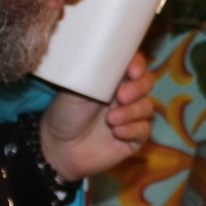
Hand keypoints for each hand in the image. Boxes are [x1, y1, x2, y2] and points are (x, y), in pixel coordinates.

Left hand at [40, 52, 155, 180]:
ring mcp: (131, 116)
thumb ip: (97, 73)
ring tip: (111, 120)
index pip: (135, 64)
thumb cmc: (65, 113)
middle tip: (121, 97)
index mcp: (113, 78)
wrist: (58, 147)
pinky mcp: (134, 138)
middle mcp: (125, 94)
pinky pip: (144, 130)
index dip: (138, 65)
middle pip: (147, 83)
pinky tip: (117, 133)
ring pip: (146, 107)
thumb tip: (114, 58)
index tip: (133, 71)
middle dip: (137, 89)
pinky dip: (133, 130)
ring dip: (131, 113)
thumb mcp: (77, 87)